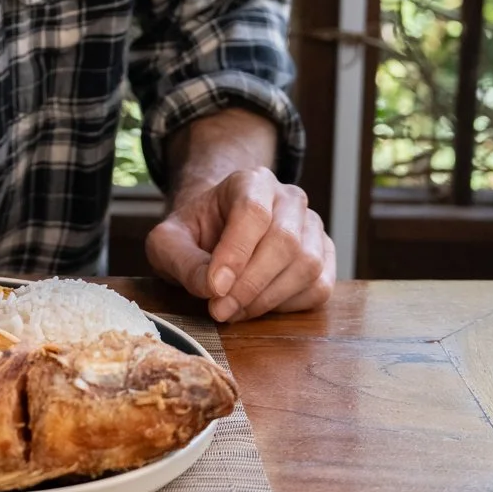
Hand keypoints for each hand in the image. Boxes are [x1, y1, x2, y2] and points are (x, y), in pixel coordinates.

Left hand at [144, 167, 335, 322]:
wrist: (214, 235)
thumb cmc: (193, 235)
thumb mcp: (168, 242)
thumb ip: (183, 261)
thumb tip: (214, 288)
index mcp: (250, 181)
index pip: (253, 211)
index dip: (236, 253)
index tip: (214, 287)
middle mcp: (289, 198)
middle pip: (285, 240)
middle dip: (251, 284)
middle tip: (220, 309)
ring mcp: (312, 227)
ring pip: (307, 265)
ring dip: (268, 298)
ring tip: (234, 310)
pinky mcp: (325, 257)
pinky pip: (320, 286)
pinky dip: (289, 305)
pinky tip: (259, 306)